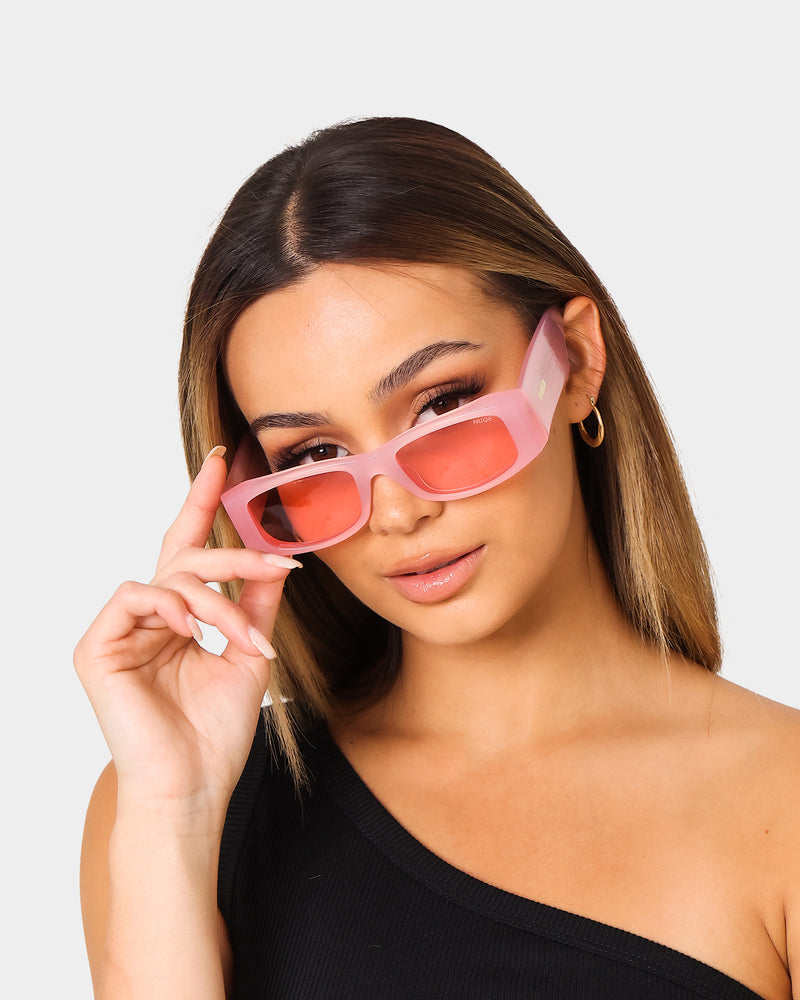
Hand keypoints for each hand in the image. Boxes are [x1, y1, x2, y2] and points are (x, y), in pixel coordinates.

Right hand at [74, 447, 299, 819]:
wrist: (194, 786)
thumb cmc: (216, 730)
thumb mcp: (249, 653)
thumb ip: (256, 604)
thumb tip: (278, 562)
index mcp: (179, 616)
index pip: (188, 547)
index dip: (202, 501)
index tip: (221, 460)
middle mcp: (148, 616)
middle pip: (185, 554)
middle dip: (234, 553)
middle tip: (277, 564)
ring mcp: (119, 629)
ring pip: (170, 576)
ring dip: (218, 600)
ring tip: (247, 639)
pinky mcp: (95, 646)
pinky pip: (135, 595)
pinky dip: (174, 608)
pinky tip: (194, 632)